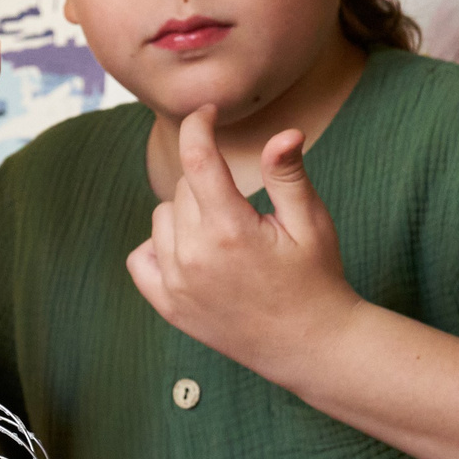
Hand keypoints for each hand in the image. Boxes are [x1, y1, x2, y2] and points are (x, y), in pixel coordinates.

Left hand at [125, 108, 360, 384]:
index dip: (199, 125)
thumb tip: (284, 132)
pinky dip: (159, 246)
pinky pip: (141, 257)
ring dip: (186, 214)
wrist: (309, 345)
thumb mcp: (310, 222)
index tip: (207, 113)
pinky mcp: (168, 306)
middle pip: (182, 188)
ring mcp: (176, 284)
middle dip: (209, 183)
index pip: (198, 157)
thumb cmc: (316, 277)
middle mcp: (194, 256)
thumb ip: (288, 175)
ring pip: (161, 218)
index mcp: (230, 229)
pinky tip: (190, 252)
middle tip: (243, 207)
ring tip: (224, 234)